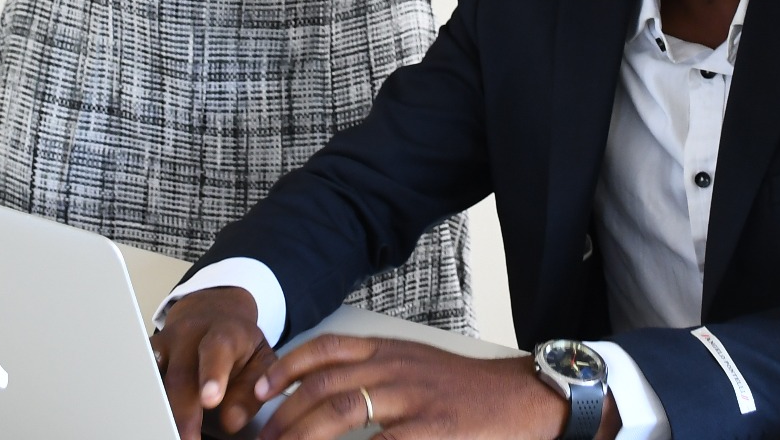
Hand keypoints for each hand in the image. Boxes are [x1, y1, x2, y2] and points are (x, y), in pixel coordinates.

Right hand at [154, 288, 276, 439]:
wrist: (214, 310)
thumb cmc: (238, 343)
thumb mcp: (259, 361)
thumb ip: (251, 392)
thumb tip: (231, 421)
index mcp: (224, 332)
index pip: (216, 350)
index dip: (212, 374)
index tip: (210, 400)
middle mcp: (189, 334)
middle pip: (180, 374)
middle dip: (182, 413)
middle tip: (188, 439)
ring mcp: (165, 343)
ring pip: (154, 376)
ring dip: (158, 407)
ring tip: (163, 430)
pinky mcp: (148, 353)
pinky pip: (141, 375)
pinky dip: (142, 397)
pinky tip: (146, 415)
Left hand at [253, 336, 572, 439]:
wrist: (521, 398)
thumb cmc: (463, 389)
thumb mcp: (415, 367)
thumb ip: (374, 375)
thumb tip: (323, 395)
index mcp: (390, 350)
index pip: (327, 349)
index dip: (286, 367)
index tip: (258, 390)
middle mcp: (396, 368)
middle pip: (324, 384)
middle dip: (284, 413)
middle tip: (260, 438)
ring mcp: (413, 398)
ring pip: (342, 409)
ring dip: (303, 434)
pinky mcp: (433, 429)